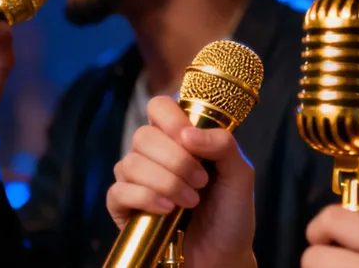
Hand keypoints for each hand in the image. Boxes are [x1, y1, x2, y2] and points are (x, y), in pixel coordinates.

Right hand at [107, 96, 256, 267]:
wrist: (223, 256)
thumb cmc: (231, 214)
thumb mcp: (240, 175)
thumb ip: (223, 145)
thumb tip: (187, 132)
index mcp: (181, 139)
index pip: (160, 107)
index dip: (170, 118)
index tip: (189, 140)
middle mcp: (155, 155)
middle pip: (144, 135)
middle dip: (175, 160)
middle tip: (201, 181)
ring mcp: (138, 181)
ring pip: (130, 163)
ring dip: (166, 182)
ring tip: (191, 201)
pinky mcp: (124, 208)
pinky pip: (118, 191)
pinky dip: (144, 197)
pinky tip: (166, 210)